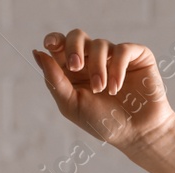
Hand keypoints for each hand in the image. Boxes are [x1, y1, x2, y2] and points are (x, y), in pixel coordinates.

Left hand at [32, 29, 174, 153]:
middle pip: (77, 36)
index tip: (51, 45)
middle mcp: (93, 60)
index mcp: (75, 70)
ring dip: (97, 68)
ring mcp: (115, 57)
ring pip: (99, 44)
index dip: (54, 40)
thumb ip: (54, 80)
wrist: (136, 134)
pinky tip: (116, 87)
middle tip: (75, 67)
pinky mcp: (136, 56)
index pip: (60, 45)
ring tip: (101, 89)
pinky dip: (117, 67)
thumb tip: (37, 52)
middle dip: (73, 48)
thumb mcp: (71, 104)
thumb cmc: (103, 122)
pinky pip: (122, 49)